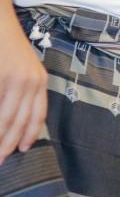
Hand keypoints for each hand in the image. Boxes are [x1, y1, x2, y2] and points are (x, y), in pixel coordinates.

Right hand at [0, 27, 47, 164]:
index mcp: (39, 80)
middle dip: (7, 142)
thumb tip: (10, 118)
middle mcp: (31, 81)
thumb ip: (19, 91)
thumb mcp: (20, 69)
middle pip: (20, 120)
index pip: (37, 114)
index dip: (28, 134)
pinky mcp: (2, 75)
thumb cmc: (4, 46)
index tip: (20, 150)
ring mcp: (14, 78)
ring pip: (5, 116)